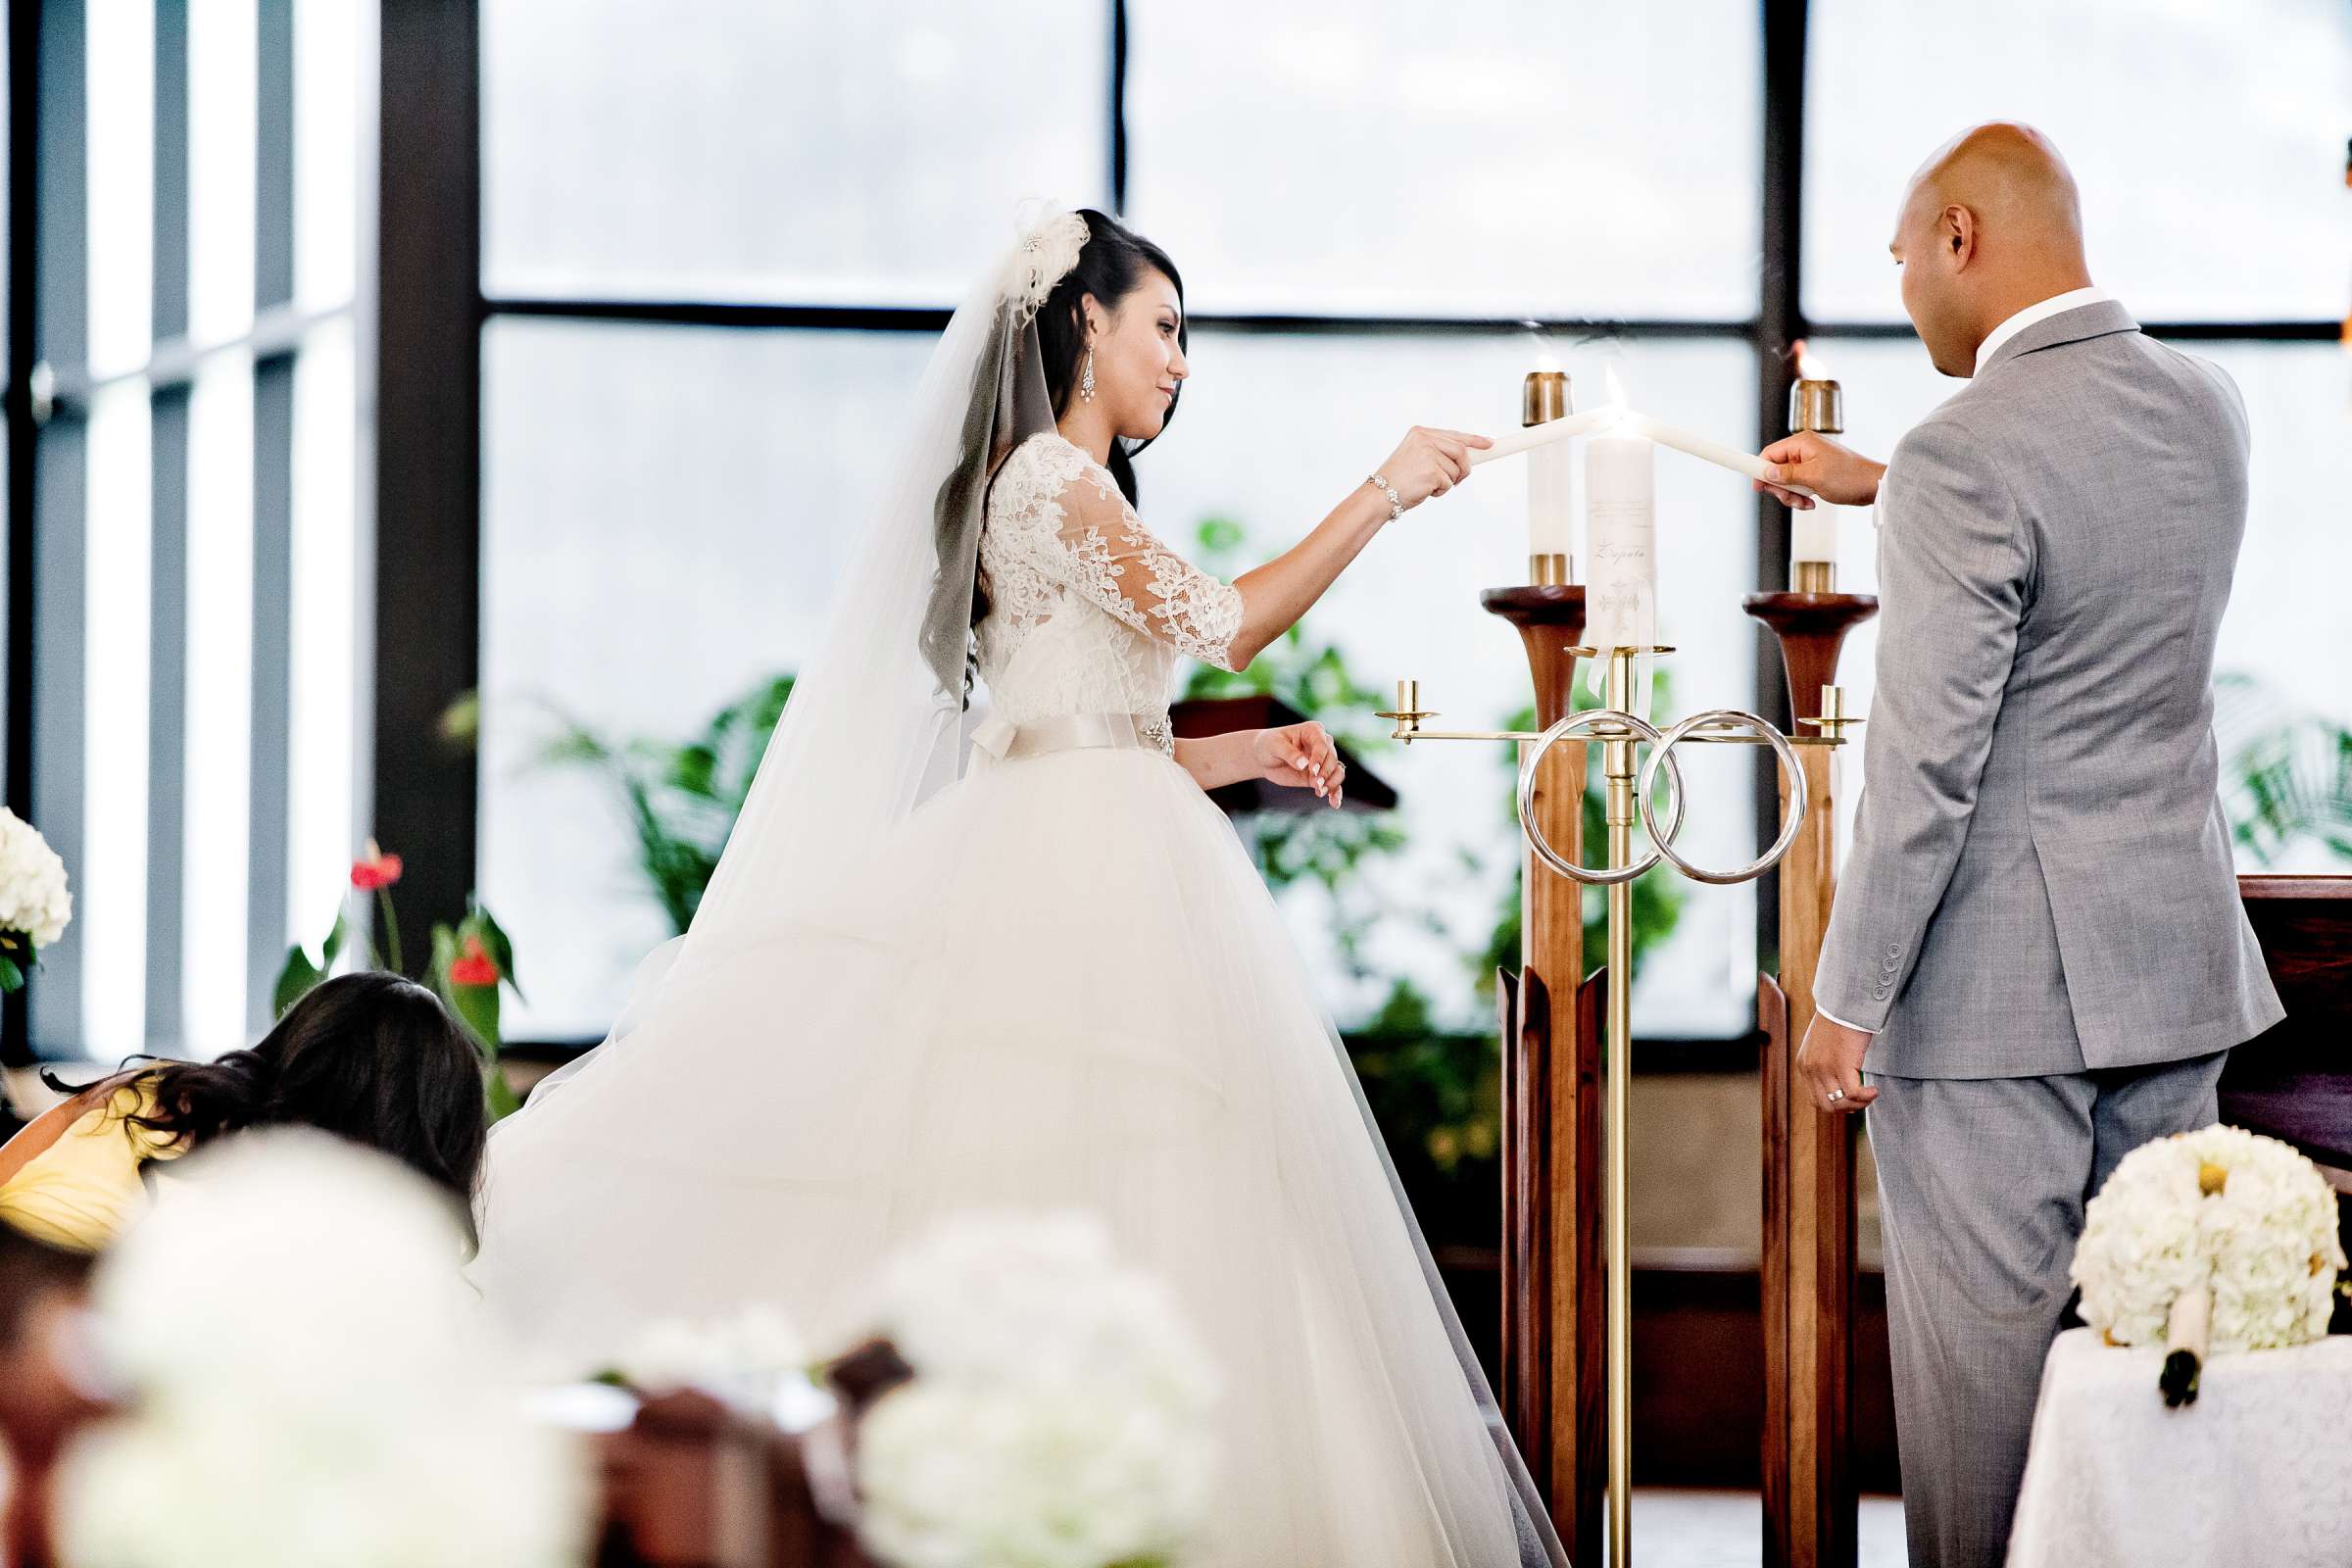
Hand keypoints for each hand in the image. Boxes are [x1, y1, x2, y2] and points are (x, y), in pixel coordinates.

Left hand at [1252, 722, 1345, 808]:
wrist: (1264, 758)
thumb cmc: (1269, 745)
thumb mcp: (1275, 746)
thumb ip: (1289, 753)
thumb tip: (1304, 764)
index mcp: (1313, 730)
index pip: (1322, 745)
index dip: (1319, 758)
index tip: (1312, 771)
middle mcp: (1322, 743)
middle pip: (1332, 759)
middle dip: (1325, 773)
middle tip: (1315, 785)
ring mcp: (1323, 760)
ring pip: (1337, 771)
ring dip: (1332, 783)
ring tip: (1320, 793)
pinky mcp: (1320, 775)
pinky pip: (1333, 783)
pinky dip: (1335, 793)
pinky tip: (1334, 803)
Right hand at [1373, 426, 1493, 511]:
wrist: (1379, 495)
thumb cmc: (1397, 481)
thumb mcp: (1417, 458)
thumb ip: (1438, 453)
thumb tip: (1467, 459)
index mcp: (1420, 433)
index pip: (1454, 434)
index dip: (1474, 440)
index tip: (1489, 443)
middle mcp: (1424, 439)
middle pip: (1461, 451)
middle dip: (1464, 468)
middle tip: (1458, 480)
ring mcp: (1428, 454)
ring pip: (1456, 470)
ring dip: (1448, 483)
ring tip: (1427, 486)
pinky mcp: (1431, 471)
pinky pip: (1449, 483)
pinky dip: (1441, 491)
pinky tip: (1424, 491)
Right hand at [1753, 431, 1886, 509]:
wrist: (1874, 486)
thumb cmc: (1849, 477)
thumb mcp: (1813, 477)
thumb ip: (1787, 474)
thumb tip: (1767, 473)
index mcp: (1803, 443)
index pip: (1770, 453)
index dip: (1760, 470)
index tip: (1757, 487)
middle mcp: (1804, 449)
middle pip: (1775, 469)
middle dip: (1780, 488)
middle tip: (1790, 498)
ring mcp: (1810, 462)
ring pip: (1786, 481)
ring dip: (1792, 495)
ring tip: (1805, 502)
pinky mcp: (1816, 473)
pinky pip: (1798, 485)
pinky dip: (1801, 496)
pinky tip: (1812, 502)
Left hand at [1795, 1013, 1877, 1114]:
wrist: (1844, 1004)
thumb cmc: (1839, 1022)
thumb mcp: (1822, 1046)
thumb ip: (1823, 1064)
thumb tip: (1839, 1085)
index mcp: (1804, 1066)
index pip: (1815, 1100)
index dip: (1835, 1105)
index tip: (1851, 1099)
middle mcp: (1810, 1069)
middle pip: (1827, 1106)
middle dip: (1847, 1108)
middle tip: (1863, 1100)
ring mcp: (1824, 1068)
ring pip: (1840, 1103)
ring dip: (1858, 1104)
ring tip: (1870, 1095)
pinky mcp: (1841, 1065)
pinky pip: (1854, 1093)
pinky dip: (1866, 1097)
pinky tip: (1875, 1090)